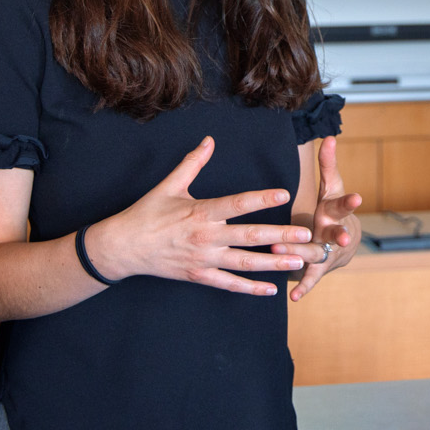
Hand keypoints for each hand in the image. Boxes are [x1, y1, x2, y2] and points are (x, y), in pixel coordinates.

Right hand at [83, 137, 310, 295]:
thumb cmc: (146, 213)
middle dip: (280, 236)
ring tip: (297, 262)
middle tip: (306, 235)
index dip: (262, 198)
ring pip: (245, 263)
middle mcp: (206, 237)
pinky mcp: (198, 275)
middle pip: (249, 236)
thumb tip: (209, 140)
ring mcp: (203, 259)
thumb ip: (193, 163)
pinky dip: (250, 288)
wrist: (123, 247)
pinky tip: (271, 289)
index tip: (284, 193)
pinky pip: (229, 284)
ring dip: (273, 263)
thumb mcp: (169, 185)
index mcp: (201, 212)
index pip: (237, 204)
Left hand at [277, 136, 361, 302]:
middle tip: (341, 237)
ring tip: (284, 252)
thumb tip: (329, 136)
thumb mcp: (331, 187)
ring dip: (302, 253)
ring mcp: (328, 252)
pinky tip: (294, 296)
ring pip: (315, 253)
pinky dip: (304, 287)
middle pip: (337, 233)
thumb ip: (329, 165)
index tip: (358, 197)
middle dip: (338, 235)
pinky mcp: (319, 268)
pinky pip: (311, 277)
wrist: (343, 244)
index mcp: (335, 211)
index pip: (345, 204)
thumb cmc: (332, 210)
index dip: (351, 201)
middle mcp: (334, 233)